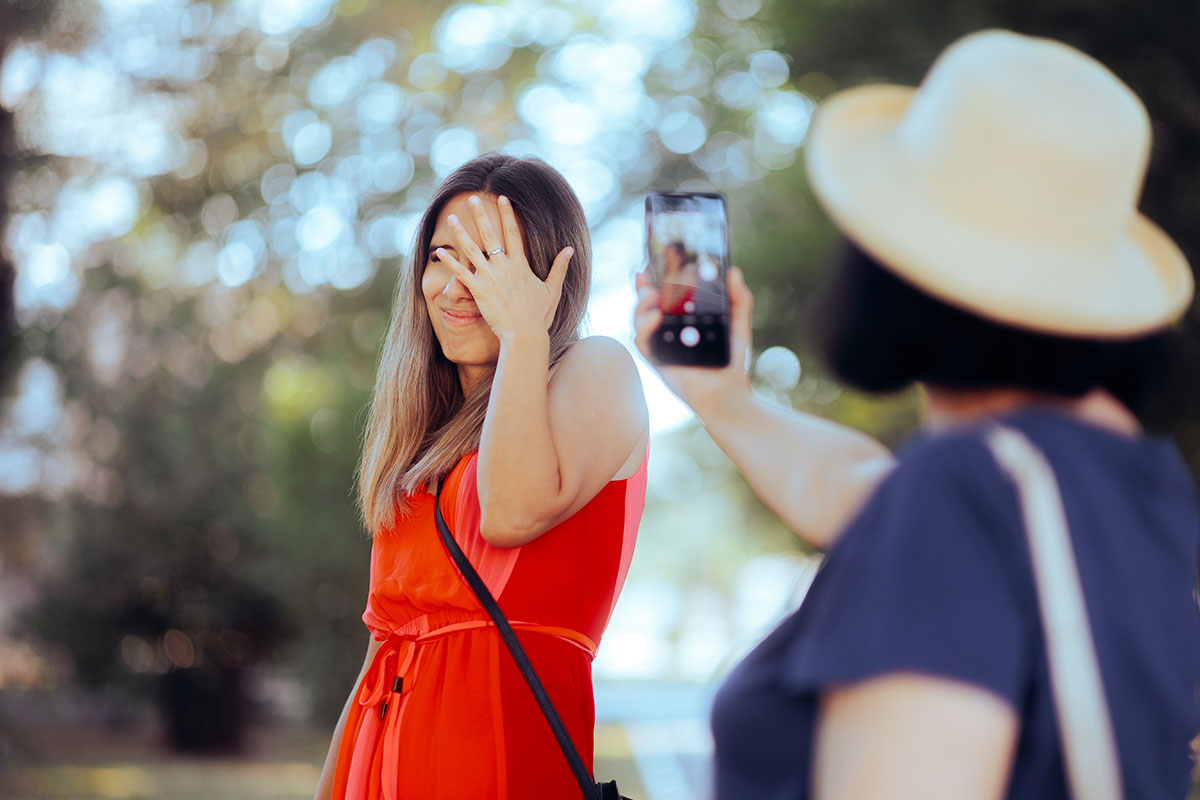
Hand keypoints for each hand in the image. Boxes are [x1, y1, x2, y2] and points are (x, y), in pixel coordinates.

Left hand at [435, 194, 572, 341]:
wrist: (525, 334)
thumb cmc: (539, 316)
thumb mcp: (553, 289)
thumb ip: (560, 267)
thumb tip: (570, 249)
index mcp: (521, 265)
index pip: (513, 233)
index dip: (507, 214)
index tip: (502, 198)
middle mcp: (504, 267)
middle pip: (490, 235)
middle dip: (481, 215)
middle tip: (472, 198)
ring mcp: (490, 278)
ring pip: (472, 250)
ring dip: (461, 233)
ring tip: (451, 218)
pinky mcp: (479, 291)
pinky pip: (461, 274)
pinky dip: (451, 262)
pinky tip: (440, 251)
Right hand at [633, 266, 754, 417]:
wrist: (730, 393)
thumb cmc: (733, 361)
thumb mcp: (739, 323)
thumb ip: (738, 298)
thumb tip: (734, 271)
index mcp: (685, 319)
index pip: (666, 293)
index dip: (656, 277)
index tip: (654, 261)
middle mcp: (669, 331)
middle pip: (647, 304)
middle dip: (642, 287)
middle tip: (647, 273)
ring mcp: (661, 345)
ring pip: (638, 319)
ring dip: (640, 304)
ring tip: (652, 294)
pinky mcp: (656, 360)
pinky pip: (641, 342)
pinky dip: (644, 327)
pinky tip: (655, 316)